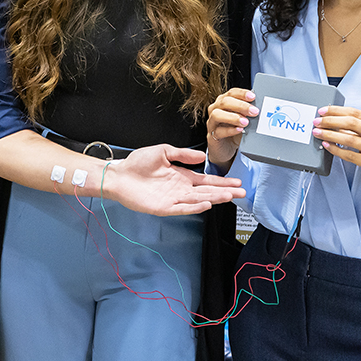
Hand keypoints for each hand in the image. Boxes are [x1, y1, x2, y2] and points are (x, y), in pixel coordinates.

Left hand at [103, 144, 244, 216]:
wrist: (119, 174)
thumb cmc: (137, 163)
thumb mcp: (163, 152)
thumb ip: (182, 155)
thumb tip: (202, 156)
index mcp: (181, 176)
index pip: (206, 179)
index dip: (222, 181)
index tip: (236, 182)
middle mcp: (180, 189)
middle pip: (207, 191)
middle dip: (225, 191)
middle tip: (241, 193)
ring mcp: (173, 199)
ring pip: (198, 200)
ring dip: (214, 198)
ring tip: (229, 196)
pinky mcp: (164, 207)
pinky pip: (182, 208)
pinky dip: (195, 207)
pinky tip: (206, 204)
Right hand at [206, 88, 257, 170]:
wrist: (225, 148)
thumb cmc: (235, 130)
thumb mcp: (243, 119)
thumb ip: (248, 113)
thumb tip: (260, 107)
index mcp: (223, 102)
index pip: (231, 93)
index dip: (242, 94)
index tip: (253, 97)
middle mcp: (215, 110)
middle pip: (224, 102)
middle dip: (240, 105)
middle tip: (254, 111)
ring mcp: (212, 122)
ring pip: (217, 115)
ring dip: (233, 117)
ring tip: (245, 122)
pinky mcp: (212, 135)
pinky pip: (218, 131)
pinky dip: (229, 130)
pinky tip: (239, 130)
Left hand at [312, 105, 360, 190]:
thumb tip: (337, 121)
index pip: (354, 112)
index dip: (336, 110)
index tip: (323, 111)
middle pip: (350, 123)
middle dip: (330, 121)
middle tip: (317, 121)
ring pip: (348, 138)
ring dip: (329, 134)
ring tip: (317, 132)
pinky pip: (349, 155)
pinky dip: (336, 149)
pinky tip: (327, 145)